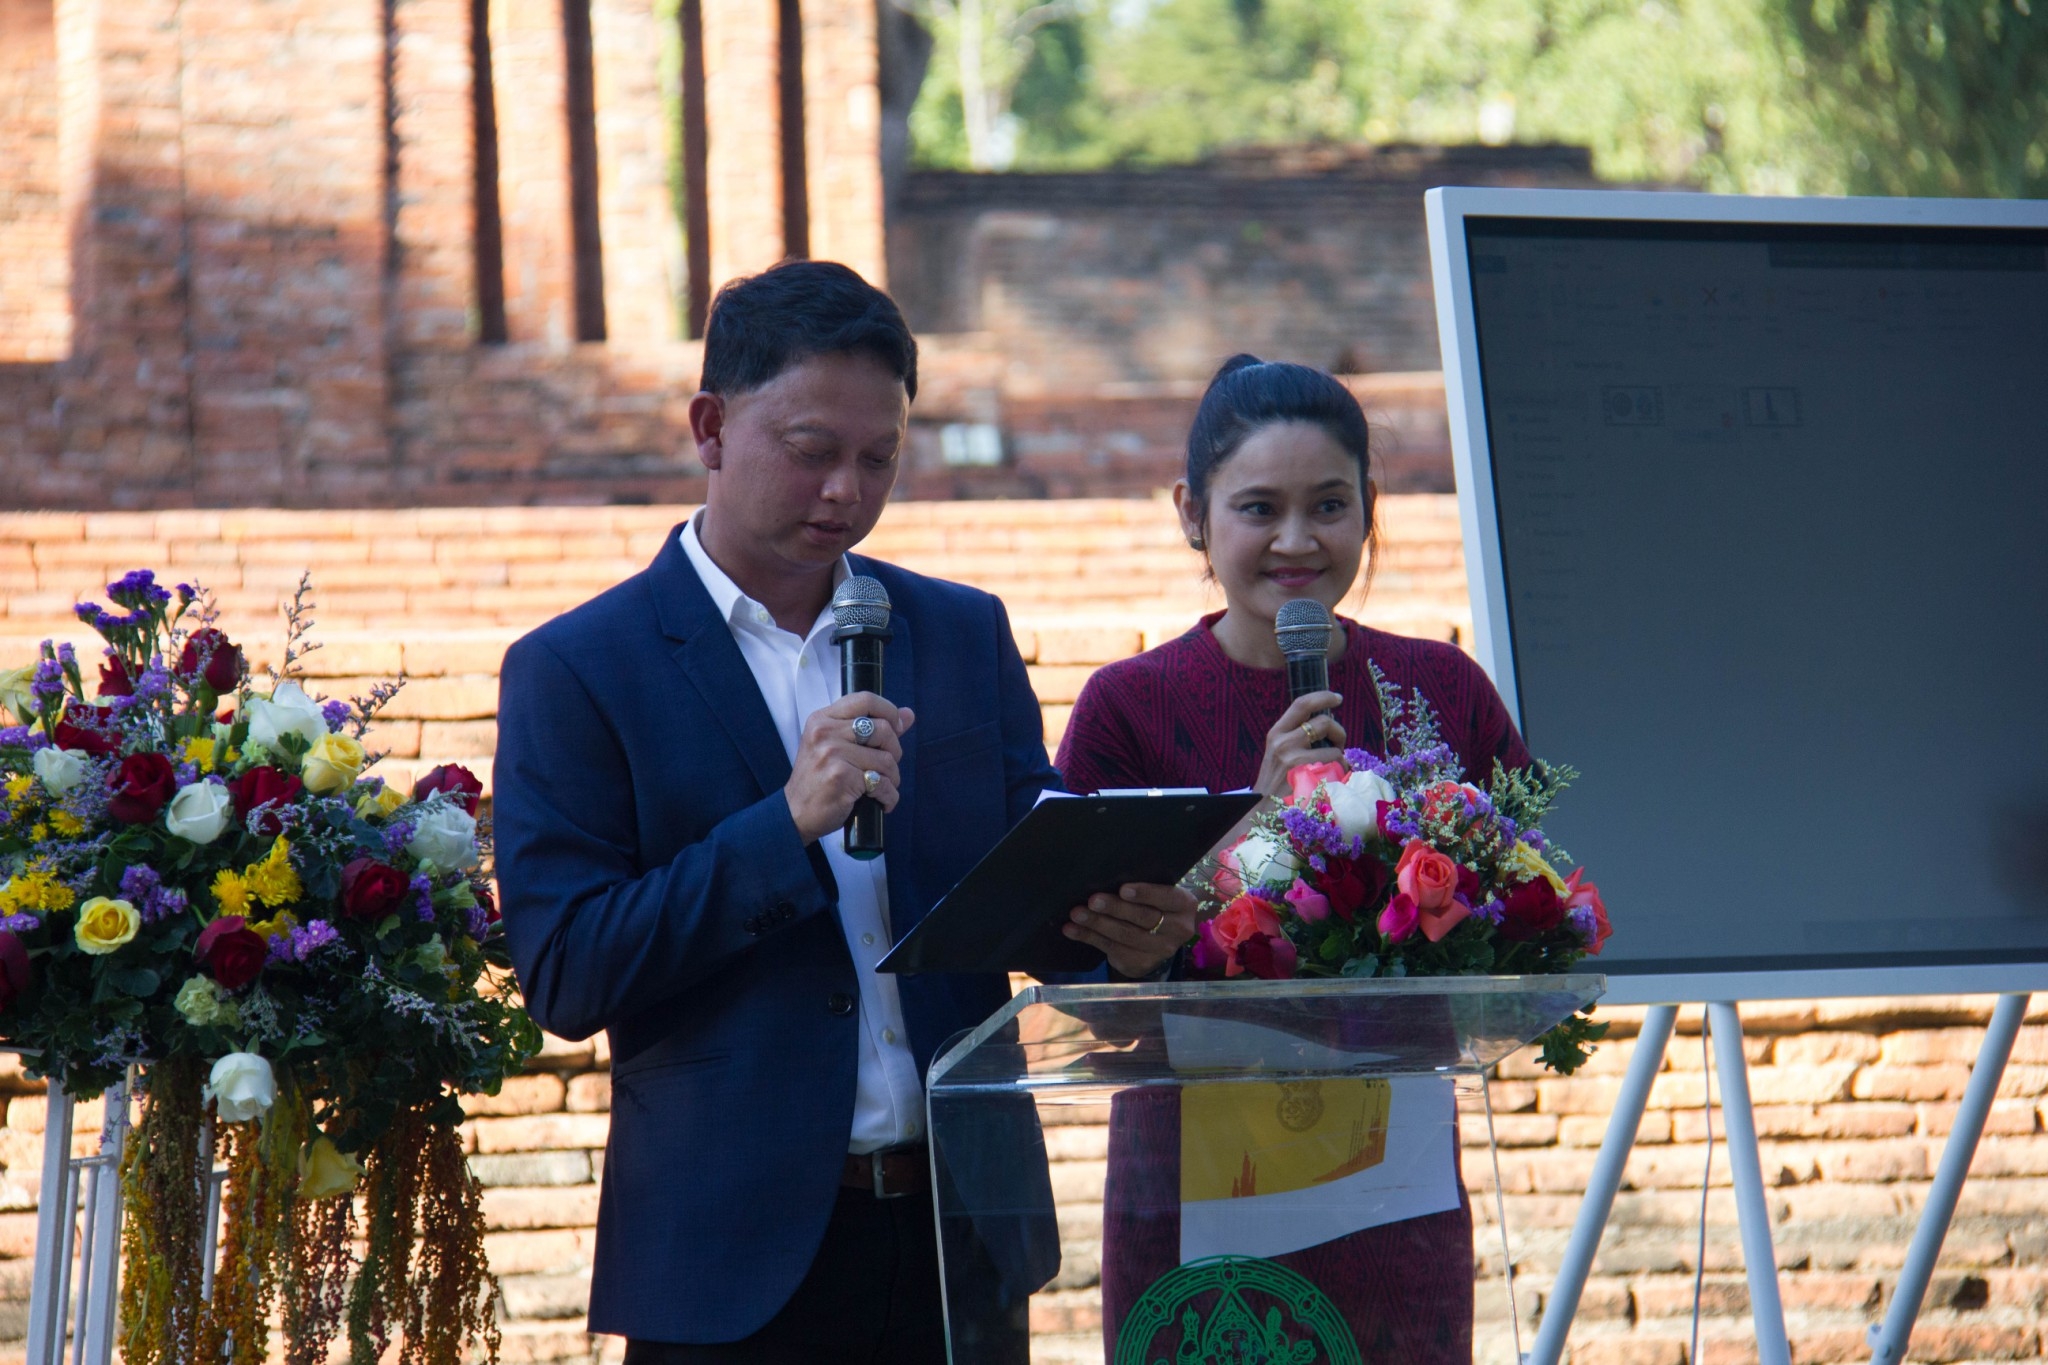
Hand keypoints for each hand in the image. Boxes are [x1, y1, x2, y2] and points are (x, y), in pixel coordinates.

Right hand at [784, 693, 916, 844]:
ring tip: (881, 787)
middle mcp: (825, 732)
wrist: (796, 813)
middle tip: (886, 768)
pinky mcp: (841, 776)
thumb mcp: (837, 746)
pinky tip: (880, 801)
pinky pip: (881, 783)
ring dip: (891, 778)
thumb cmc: (819, 780)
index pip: (865, 699)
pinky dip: (888, 796)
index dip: (889, 711)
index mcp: (823, 719)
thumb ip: (872, 728)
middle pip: (883, 729)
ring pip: (886, 759)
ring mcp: (831, 753)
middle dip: (895, 751)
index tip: (896, 728)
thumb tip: (908, 714)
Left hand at [1064, 883, 1199, 978]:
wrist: (1159, 937)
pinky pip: (1111, 948)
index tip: (1123, 889)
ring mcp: (1159, 950)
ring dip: (1097, 924)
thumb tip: (1107, 876)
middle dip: (1115, 909)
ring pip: (1125, 936)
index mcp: (1184, 905)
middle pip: (1143, 918)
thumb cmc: (1154, 903)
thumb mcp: (1158, 893)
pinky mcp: (1139, 962)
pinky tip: (1072, 929)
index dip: (1145, 894)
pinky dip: (1089, 937)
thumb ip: (1143, 888)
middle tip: (1093, 900)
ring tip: (1076, 914)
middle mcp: (1177, 929)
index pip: (1166, 898)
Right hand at [1253, 691, 1345, 796]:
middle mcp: (1283, 742)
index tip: (1337, 697)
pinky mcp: (1306, 775)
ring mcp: (1294, 758)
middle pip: (1324, 721)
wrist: (1262, 813)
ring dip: (1340, 758)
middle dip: (1339, 731)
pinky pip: (1336, 766)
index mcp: (1276, 733)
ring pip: (1334, 747)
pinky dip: (1340, 773)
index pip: (1301, 704)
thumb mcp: (1278, 754)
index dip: (1323, 696)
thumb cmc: (1276, 785)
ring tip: (1331, 770)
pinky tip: (1330, 781)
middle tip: (1339, 742)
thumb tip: (1326, 724)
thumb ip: (1296, 737)